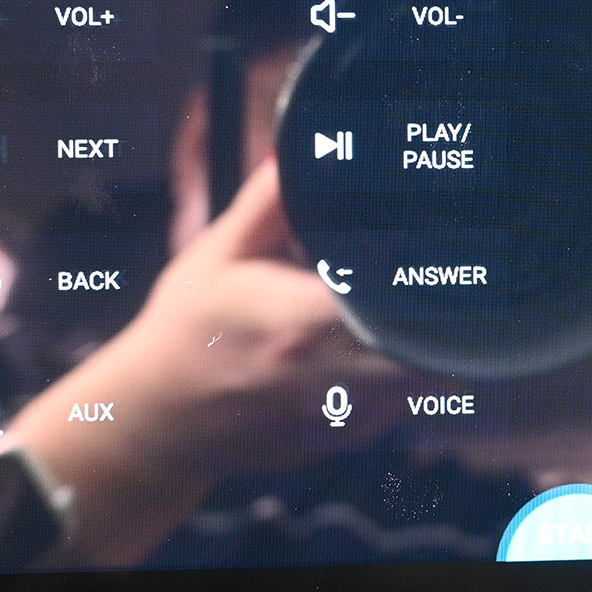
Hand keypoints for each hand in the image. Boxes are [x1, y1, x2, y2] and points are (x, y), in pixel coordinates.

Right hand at [19, 157, 402, 477]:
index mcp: (303, 320)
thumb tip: (299, 152)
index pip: (400, 303)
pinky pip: (405, 403)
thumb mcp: (219, 253)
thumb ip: (270, 202)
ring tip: (385, 312)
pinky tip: (366, 349)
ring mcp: (342, 416)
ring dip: (422, 344)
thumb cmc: (185, 332)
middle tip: (410, 280)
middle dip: (433, 311)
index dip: (424, 279)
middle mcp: (331, 376)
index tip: (421, 255)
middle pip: (428, 344)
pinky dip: (402, 376)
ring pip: (427, 378)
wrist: (158, 420)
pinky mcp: (346, 439)